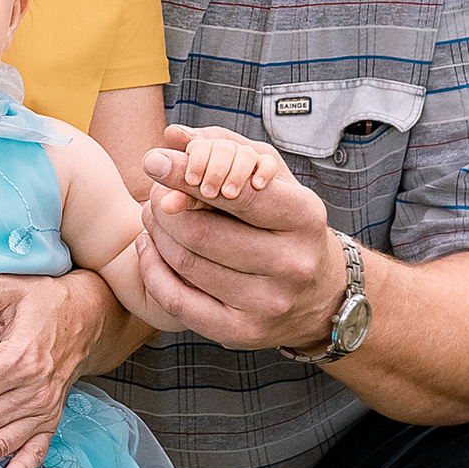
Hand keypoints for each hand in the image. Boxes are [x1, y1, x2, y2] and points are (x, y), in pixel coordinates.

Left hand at [132, 130, 343, 354]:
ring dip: (157, 235)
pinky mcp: (241, 333)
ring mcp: (268, 304)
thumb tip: (172, 134)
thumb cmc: (286, 224)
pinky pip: (178, 300)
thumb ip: (226, 148)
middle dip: (165, 207)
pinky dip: (153, 270)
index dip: (187, 175)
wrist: (319, 296)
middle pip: (201, 231)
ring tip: (152, 217)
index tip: (153, 159)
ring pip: (186, 264)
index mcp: (305, 218)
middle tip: (152, 194)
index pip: (237, 193)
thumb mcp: (272, 180)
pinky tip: (149, 248)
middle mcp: (292, 264)